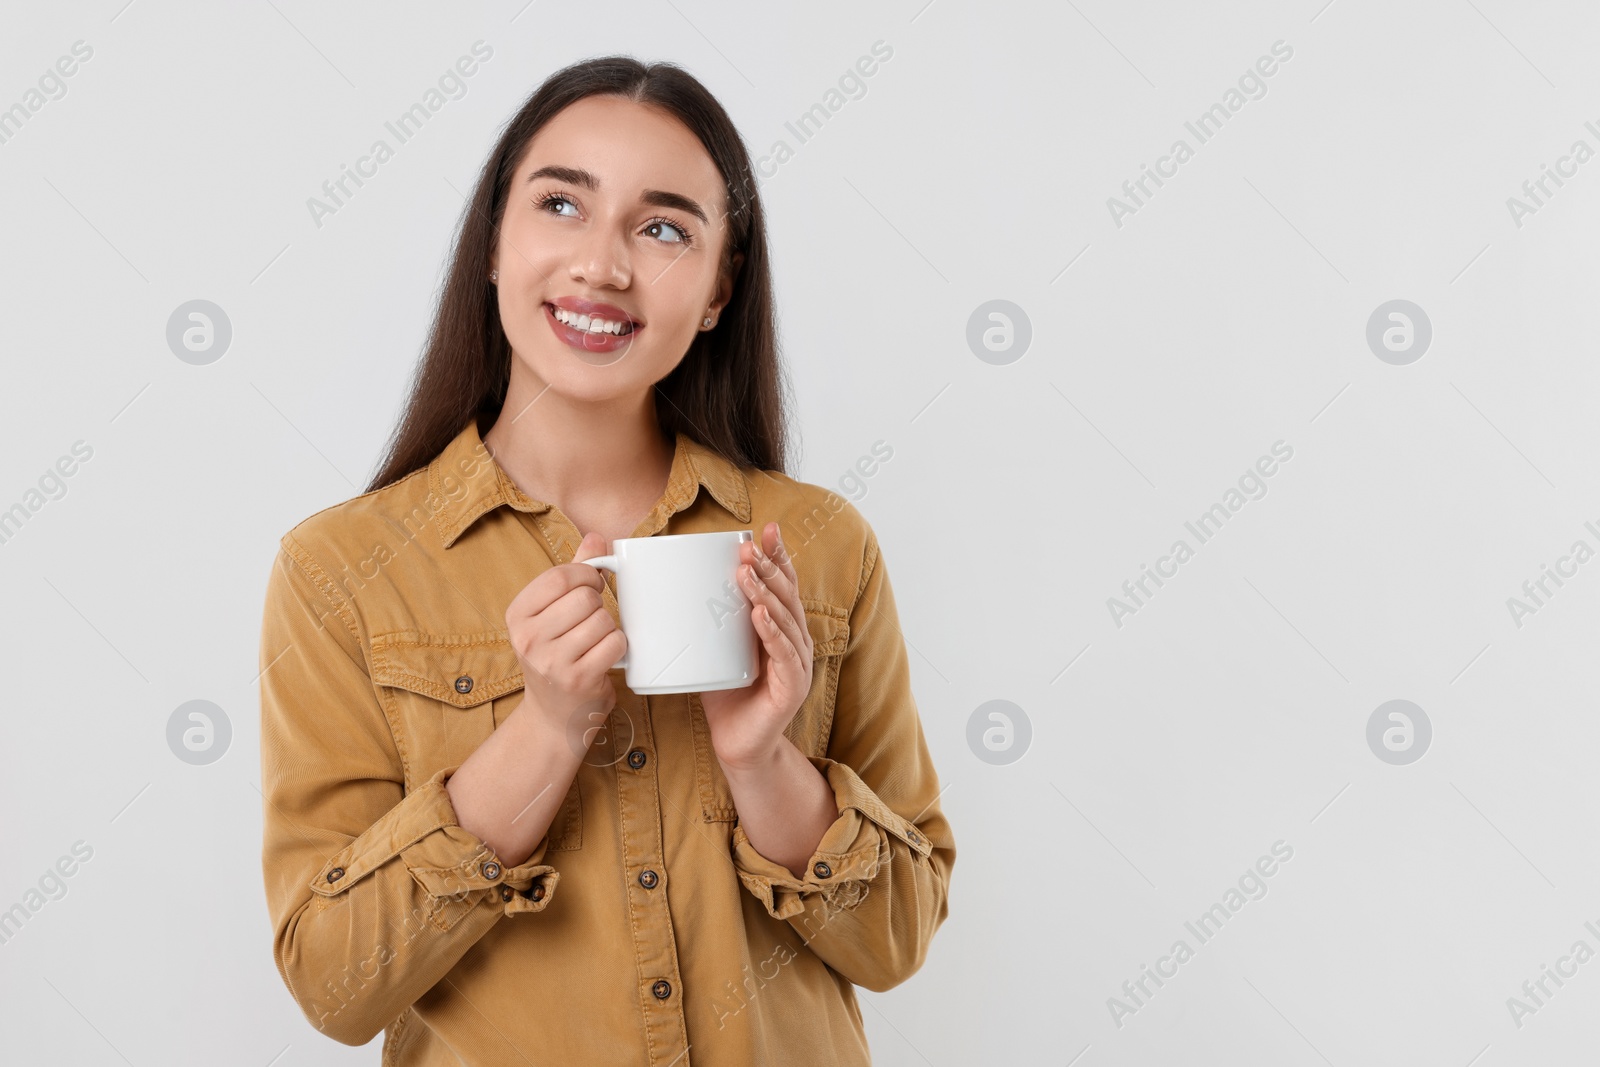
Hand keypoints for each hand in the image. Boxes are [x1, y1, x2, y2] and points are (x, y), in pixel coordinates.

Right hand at [504, 531, 622, 747]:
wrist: (553, 716)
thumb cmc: (556, 656)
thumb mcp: (552, 614)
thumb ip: (572, 573)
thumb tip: (595, 536)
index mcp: (517, 615)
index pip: (559, 576)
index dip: (586, 575)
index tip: (592, 585)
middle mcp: (528, 639)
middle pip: (584, 598)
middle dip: (598, 604)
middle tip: (593, 619)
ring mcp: (552, 662)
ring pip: (602, 620)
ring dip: (609, 628)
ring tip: (595, 641)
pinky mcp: (578, 680)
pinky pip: (614, 643)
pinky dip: (618, 646)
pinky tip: (605, 656)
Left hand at [700, 523, 813, 770]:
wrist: (738, 745)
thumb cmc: (727, 695)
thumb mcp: (716, 649)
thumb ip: (709, 622)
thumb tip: (674, 585)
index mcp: (782, 628)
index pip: (783, 585)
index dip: (777, 556)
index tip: (764, 530)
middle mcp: (796, 641)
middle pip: (787, 596)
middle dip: (769, 568)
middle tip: (748, 548)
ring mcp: (798, 664)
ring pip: (786, 620)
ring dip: (766, 594)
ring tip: (747, 574)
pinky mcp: (792, 687)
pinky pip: (784, 654)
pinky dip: (772, 633)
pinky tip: (760, 616)